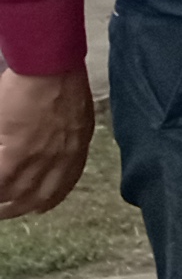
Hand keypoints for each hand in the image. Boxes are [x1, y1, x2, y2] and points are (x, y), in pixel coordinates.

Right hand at [0, 68, 96, 219]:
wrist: (51, 68)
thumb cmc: (63, 82)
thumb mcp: (77, 117)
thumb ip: (68, 138)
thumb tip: (58, 147)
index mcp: (76, 151)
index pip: (61, 187)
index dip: (46, 201)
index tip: (36, 207)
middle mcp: (60, 161)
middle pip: (37, 197)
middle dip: (19, 208)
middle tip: (4, 210)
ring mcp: (38, 159)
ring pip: (15, 194)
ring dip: (2, 204)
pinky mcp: (15, 152)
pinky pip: (1, 180)